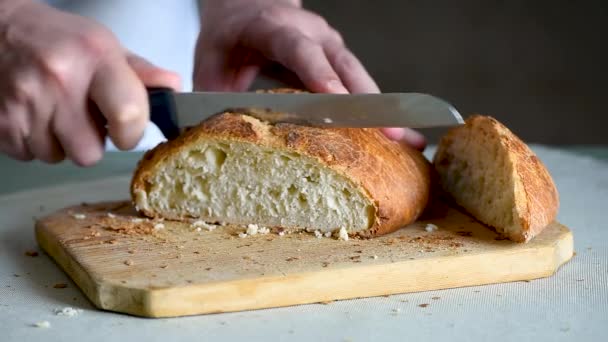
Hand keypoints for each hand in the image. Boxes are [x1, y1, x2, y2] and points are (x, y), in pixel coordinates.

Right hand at [0, 1, 180, 164]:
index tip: (126, 130)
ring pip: (59, 157)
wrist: (0, 30)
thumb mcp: (106, 45)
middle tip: (85, 117)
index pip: (129, 115)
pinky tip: (35, 114)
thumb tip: (173, 89)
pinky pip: (29, 156)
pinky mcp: (1, 122)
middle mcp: (59, 80)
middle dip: (92, 142)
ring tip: (56, 111)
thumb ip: (141, 73)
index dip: (132, 133)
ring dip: (61, 142)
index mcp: (95, 58)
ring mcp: (25, 102)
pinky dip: (35, 141)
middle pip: (90, 153)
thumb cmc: (60, 40)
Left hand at [194, 0, 424, 149]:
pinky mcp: (342, 63)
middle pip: (344, 67)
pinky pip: (363, 88)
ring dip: (383, 113)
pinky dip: (379, 113)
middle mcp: (313, 34)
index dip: (319, 75)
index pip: (300, 50)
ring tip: (406, 144)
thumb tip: (205, 141)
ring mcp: (332, 48)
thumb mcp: (210, 62)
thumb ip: (209, 98)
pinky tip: (400, 138)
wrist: (248, 9)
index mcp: (275, 28)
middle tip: (388, 134)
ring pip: (362, 79)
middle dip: (367, 103)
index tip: (336, 102)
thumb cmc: (229, 38)